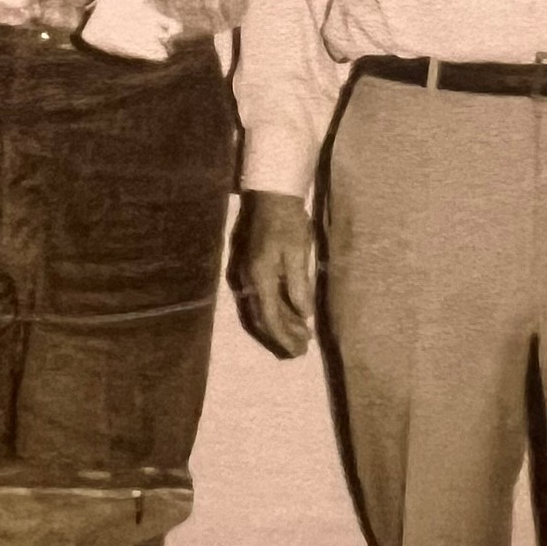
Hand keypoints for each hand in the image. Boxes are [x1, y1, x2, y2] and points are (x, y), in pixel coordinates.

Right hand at [231, 191, 314, 356]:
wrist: (268, 194)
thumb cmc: (287, 221)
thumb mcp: (298, 252)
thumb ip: (299, 285)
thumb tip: (304, 314)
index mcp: (259, 277)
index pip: (269, 318)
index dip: (284, 337)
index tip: (299, 351)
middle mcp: (246, 280)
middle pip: (260, 319)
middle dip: (280, 336)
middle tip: (301, 349)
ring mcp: (243, 274)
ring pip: (257, 309)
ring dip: (278, 324)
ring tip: (301, 334)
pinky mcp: (246, 268)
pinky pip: (257, 297)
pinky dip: (273, 309)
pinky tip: (290, 313)